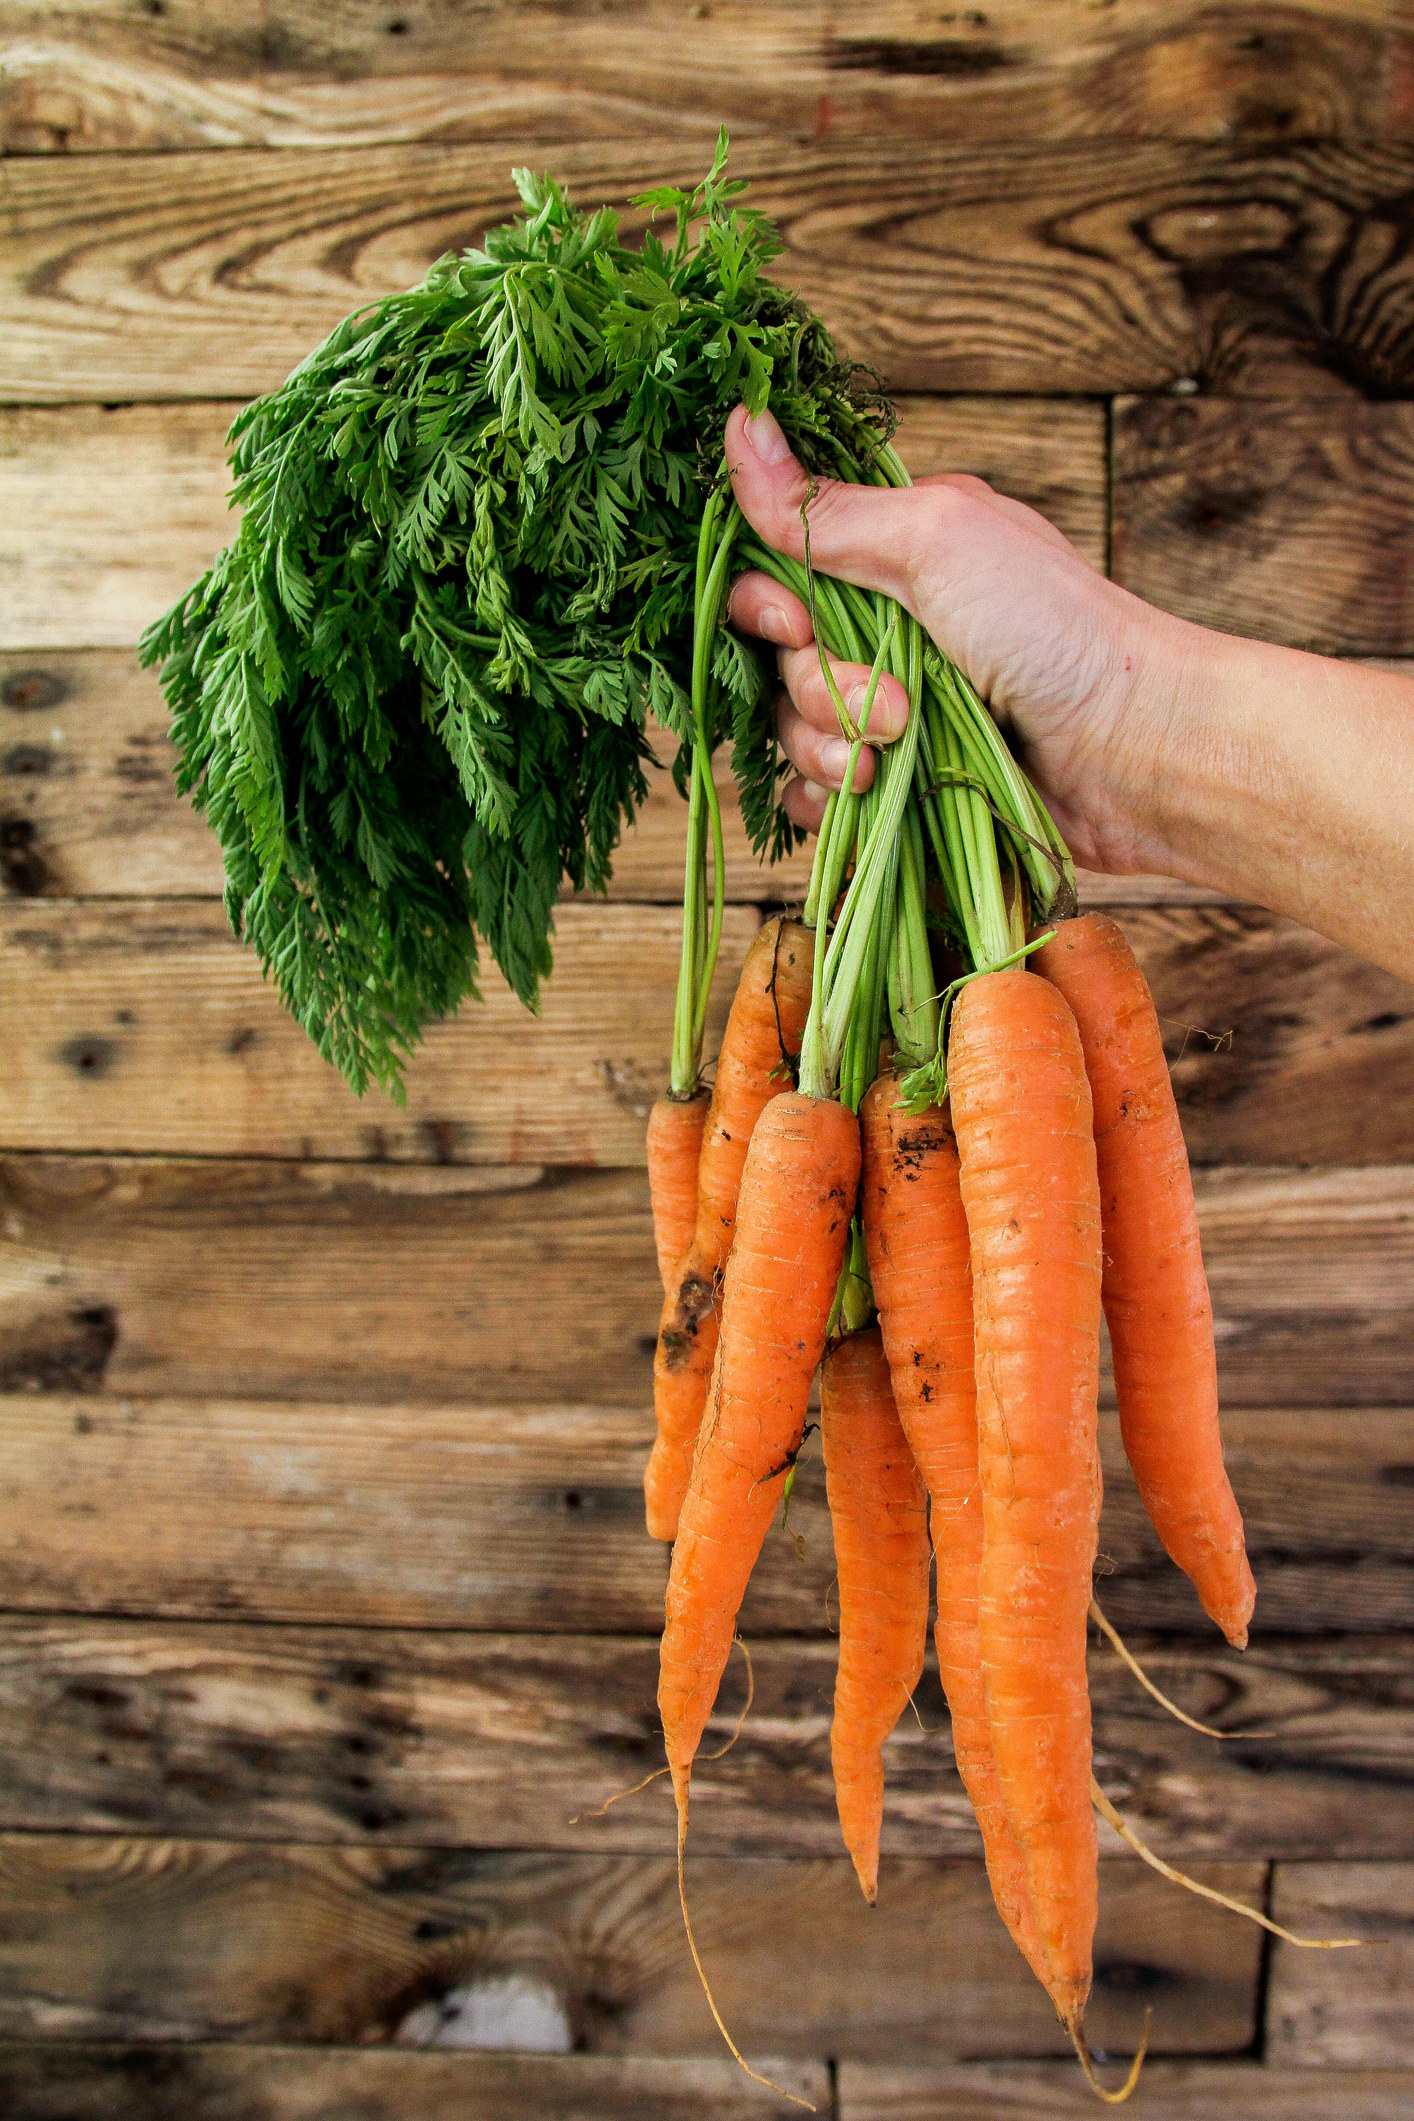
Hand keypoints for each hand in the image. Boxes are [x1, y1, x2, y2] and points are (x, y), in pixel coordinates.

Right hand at [723, 402, 1186, 876]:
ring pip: (789, 730)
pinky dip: (829, 801)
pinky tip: (873, 798)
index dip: (763, 602)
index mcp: (889, 552)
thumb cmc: (1055, 629)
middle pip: (774, 658)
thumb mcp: (936, 540)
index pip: (771, 566)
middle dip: (818, 688)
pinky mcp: (897, 782)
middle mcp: (882, 625)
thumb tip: (738, 422)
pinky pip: (811, 796)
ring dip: (829, 750)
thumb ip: (826, 507)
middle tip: (895, 703)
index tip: (797, 624)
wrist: (1131, 753)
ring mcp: (888, 707)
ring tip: (896, 757)